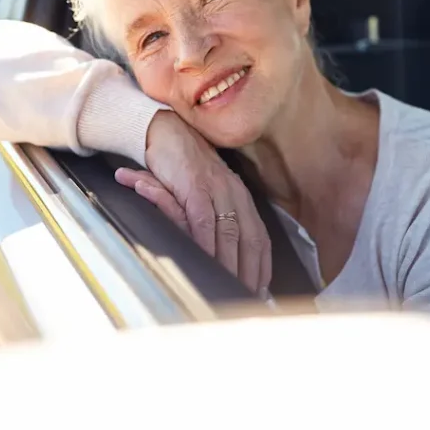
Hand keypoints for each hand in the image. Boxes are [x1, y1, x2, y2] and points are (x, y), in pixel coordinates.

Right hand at [114, 111, 271, 293]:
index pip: (260, 239)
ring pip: (229, 234)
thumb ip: (215, 220)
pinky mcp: (194, 186)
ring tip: (228, 288)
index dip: (262, 267)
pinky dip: (206, 244)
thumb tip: (221, 254)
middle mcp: (235, 193)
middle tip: (247, 298)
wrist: (167, 132)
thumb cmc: (184, 168)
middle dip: (249, 273)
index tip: (261, 291)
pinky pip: (203, 220)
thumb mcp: (207, 193)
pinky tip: (206, 262)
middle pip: (249, 241)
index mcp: (241, 198)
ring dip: (229, 265)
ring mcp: (216, 189)